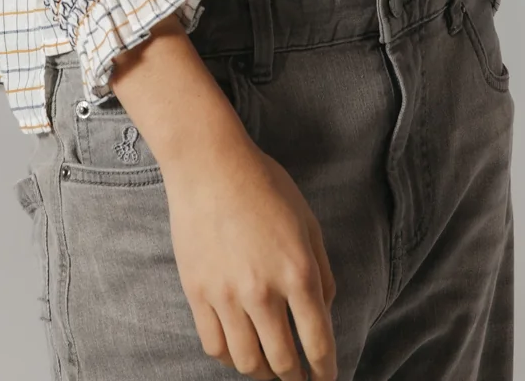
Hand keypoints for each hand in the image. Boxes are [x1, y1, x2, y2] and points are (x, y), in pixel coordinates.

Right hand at [164, 135, 337, 380]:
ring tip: (271, 372)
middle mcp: (263, 292)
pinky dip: (230, 359)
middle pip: (283, 361)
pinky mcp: (197, 293)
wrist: (209, 165)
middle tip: (299, 380)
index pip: (318, 342)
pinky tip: (240, 353)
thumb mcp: (307, 222)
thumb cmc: (264, 186)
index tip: (326, 380)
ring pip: (247, 362)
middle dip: (295, 379)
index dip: (325, 370)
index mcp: (298, 272)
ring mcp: (227, 295)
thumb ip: (321, 271)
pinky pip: (215, 346)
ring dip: (264, 375)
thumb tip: (323, 313)